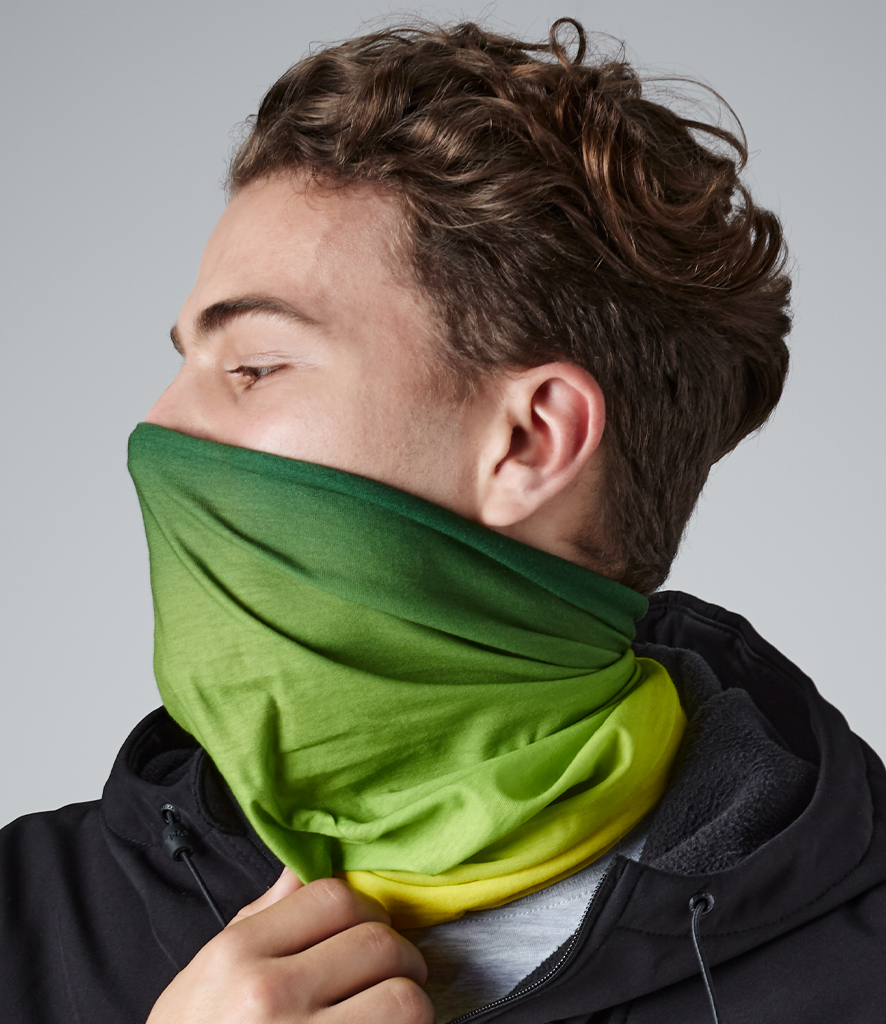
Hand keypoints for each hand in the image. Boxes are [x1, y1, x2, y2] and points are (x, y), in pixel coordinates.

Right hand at [147, 868, 433, 1023]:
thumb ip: (258, 919)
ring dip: (408, 1001)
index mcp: (238, 954)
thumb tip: (301, 870)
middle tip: (393, 970)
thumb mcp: (204, 977)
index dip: (364, 908)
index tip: (368, 928)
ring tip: (392, 1009)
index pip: (333, 897)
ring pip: (402, 996)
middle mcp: (270, 994)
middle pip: (375, 941)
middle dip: (396, 954)